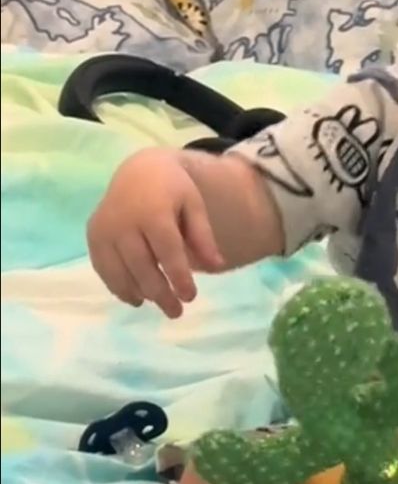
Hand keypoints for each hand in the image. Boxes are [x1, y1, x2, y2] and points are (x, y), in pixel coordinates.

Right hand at [87, 149, 223, 318]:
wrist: (138, 171)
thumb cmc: (172, 190)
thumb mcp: (194, 205)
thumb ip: (203, 236)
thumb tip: (218, 267)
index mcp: (153, 211)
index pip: (167, 251)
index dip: (179, 277)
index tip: (190, 296)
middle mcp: (124, 221)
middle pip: (142, 267)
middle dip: (160, 293)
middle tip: (177, 312)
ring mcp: (104, 229)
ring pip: (120, 272)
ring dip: (139, 294)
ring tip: (159, 304)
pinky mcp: (93, 236)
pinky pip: (103, 269)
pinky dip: (118, 287)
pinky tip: (136, 297)